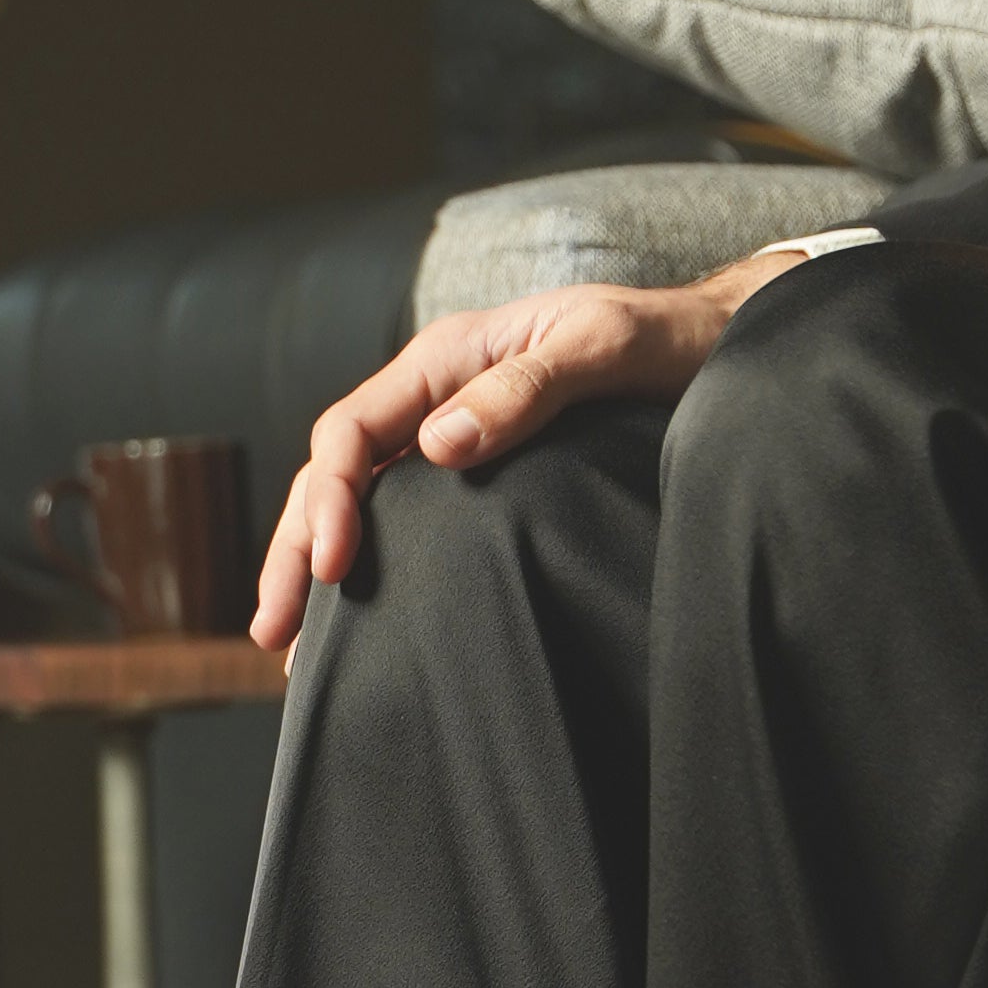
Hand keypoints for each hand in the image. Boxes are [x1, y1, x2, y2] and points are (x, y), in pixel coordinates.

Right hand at [249, 252, 802, 648]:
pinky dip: (368, 569)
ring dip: (315, 568)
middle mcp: (434, 396)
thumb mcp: (602, 348)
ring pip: (357, 504)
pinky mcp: (474, 478)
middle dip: (298, 552)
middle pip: (334, 475)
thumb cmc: (663, 341)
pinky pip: (401, 521)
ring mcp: (449, 436)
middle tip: (274, 633)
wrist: (713, 346)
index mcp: (446, 358)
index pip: (352, 432)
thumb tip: (441, 445)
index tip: (338, 569)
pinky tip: (355, 621)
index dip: (333, 502)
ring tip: (290, 646)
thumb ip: (524, 390)